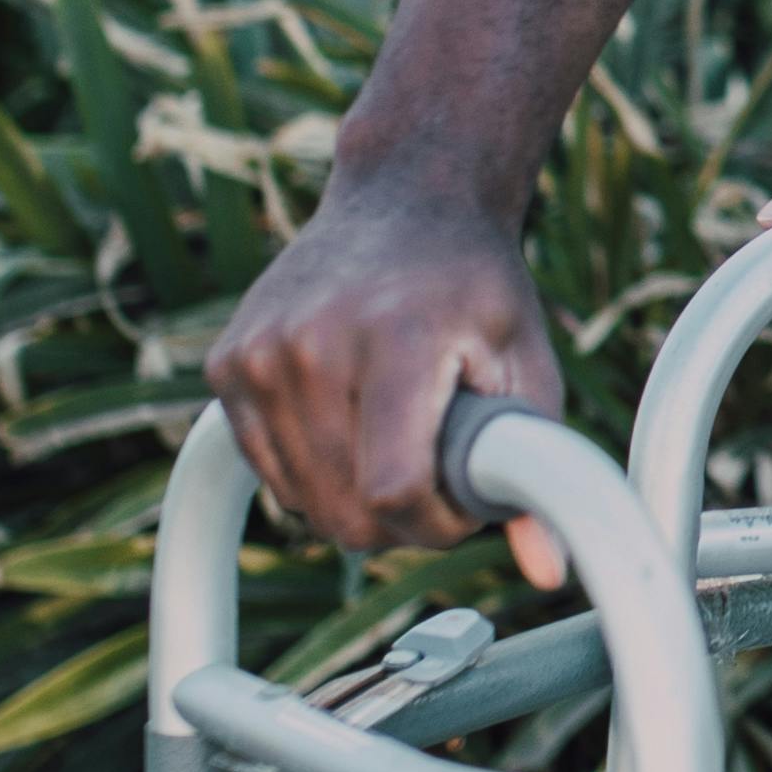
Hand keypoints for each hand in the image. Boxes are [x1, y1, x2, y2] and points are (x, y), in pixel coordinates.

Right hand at [208, 159, 572, 585]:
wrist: (403, 198)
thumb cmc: (477, 288)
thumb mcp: (528, 366)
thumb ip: (538, 471)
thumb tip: (545, 572)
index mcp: (394, 339)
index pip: (394, 490)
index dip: (437, 523)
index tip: (464, 503)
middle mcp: (311, 343)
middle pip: (345, 510)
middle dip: (401, 519)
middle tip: (438, 471)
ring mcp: (258, 351)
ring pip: (303, 502)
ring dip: (356, 497)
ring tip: (399, 437)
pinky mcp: (226, 362)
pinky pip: (269, 470)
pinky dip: (313, 470)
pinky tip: (352, 420)